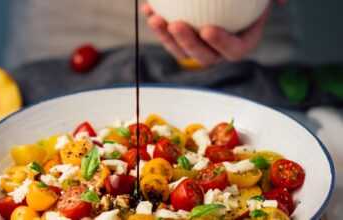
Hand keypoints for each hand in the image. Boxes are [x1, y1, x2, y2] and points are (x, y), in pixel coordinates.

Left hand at [142, 3, 271, 66]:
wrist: (218, 0)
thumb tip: (279, 1)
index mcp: (242, 42)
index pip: (234, 50)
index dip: (221, 44)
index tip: (208, 29)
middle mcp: (219, 50)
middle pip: (204, 57)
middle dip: (188, 44)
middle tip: (176, 25)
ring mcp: (199, 46)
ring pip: (181, 50)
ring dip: (166, 38)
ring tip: (155, 18)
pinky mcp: (181, 40)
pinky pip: (168, 36)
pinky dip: (157, 25)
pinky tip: (147, 8)